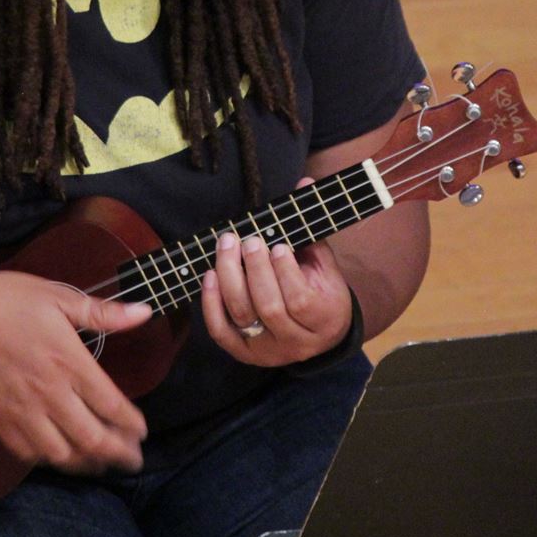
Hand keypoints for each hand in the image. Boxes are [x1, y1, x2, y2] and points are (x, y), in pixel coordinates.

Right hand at [0, 267, 152, 474]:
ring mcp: (20, 412)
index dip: (131, 424)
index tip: (142, 431)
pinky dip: (50, 459)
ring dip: (86, 462)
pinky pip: (28, 453)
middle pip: (91, 438)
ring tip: (101, 462)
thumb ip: (102, 312)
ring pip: (61, 454)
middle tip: (132, 459)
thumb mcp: (57, 296)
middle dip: (118, 453)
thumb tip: (144, 314)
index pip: (110, 405)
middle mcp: (48, 394)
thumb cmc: (4, 300)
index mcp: (67, 362)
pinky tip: (59, 454)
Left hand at [200, 179, 354, 366]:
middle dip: (254, 271)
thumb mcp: (326, 264)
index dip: (285, 272)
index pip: (301, 301)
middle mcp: (295, 342)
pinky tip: (210, 275)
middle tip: (247, 240)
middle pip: (269, 308)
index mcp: (323, 319)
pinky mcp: (243, 353)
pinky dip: (211, 303)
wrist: (320, 335)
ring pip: (242, 316)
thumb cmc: (322, 292)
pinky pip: (221, 331)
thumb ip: (312, 229)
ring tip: (226, 246)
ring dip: (230, 278)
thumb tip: (303, 183)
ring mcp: (267, 350)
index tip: (276, 245)